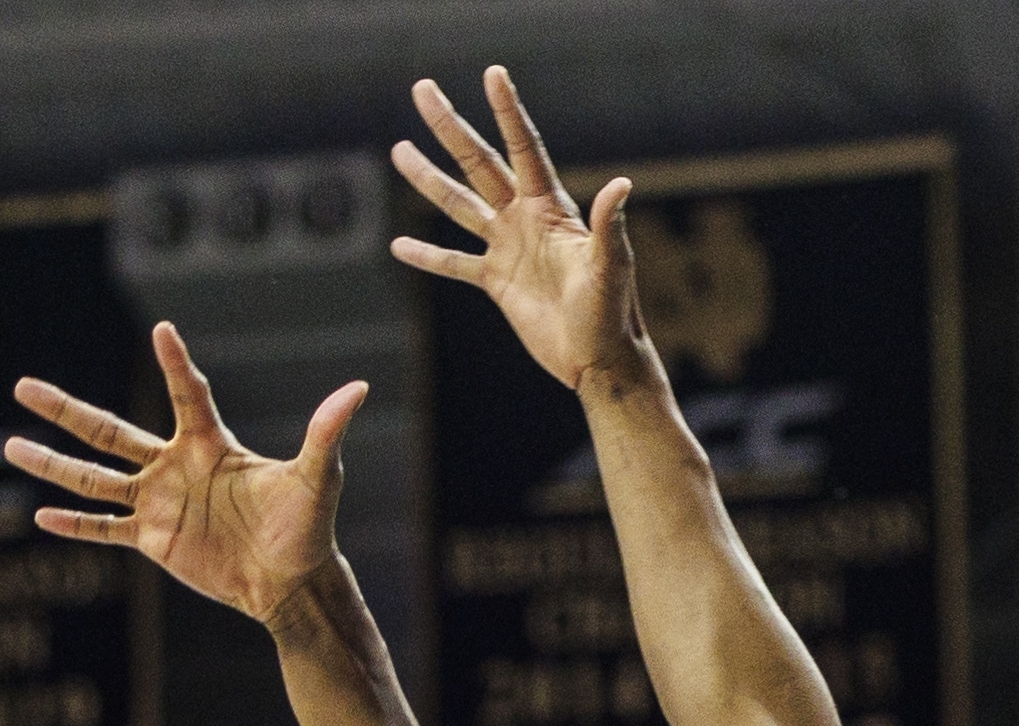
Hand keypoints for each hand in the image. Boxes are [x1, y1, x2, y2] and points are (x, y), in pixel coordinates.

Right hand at [11, 325, 362, 626]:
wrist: (291, 583)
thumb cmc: (307, 527)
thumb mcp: (316, 477)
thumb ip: (326, 432)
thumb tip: (357, 388)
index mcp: (209, 444)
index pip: (185, 395)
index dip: (175, 365)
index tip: (161, 328)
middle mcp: (175, 465)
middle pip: (108, 430)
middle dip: (65, 410)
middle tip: (23, 386)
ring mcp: (159, 501)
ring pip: (93, 478)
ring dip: (52, 464)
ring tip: (9, 446)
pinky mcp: (154, 539)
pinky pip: (106, 529)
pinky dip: (75, 525)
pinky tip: (40, 518)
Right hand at [387, 66, 644, 393]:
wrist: (598, 359)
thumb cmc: (613, 312)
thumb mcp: (610, 266)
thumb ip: (609, 225)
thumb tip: (620, 185)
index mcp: (551, 208)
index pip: (524, 148)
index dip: (508, 111)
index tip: (492, 74)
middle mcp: (525, 219)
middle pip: (479, 162)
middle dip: (451, 127)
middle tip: (422, 90)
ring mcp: (508, 248)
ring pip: (460, 205)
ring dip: (429, 179)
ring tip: (398, 150)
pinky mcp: (496, 282)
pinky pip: (455, 264)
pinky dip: (428, 256)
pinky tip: (399, 246)